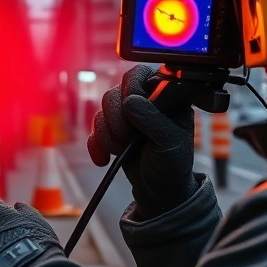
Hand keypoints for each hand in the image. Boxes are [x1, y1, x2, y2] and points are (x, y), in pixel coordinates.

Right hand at [88, 65, 195, 218]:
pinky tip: (104, 159)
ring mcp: (126, 116)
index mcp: (164, 96)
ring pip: (102, 111)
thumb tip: (130, 101)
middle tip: (128, 138)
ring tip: (122, 150)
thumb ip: (152, 120)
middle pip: (115, 93)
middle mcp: (144, 101)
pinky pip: (93, 129)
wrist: (159, 191)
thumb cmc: (172, 164)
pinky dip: (96, 145)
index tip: (131, 108)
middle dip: (117, 119)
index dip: (131, 89)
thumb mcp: (169, 143)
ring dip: (107, 134)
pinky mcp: (112, 131)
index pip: (141, 75)